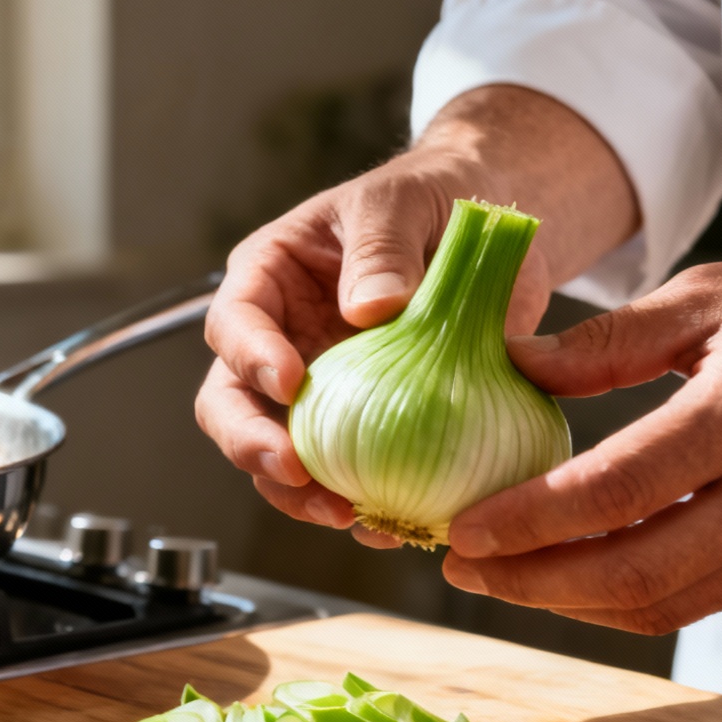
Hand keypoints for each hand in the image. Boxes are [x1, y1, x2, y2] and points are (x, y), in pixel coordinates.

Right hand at [194, 85, 638, 543]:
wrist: (489, 233)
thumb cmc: (428, 199)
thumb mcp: (399, 202)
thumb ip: (381, 247)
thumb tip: (369, 308)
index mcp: (269, 281)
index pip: (234, 324)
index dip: (250, 358)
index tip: (289, 383)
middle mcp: (281, 343)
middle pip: (232, 405)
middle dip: (253, 445)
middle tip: (294, 471)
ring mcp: (320, 393)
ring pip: (282, 455)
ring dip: (302, 495)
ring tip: (345, 512)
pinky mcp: (367, 429)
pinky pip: (350, 476)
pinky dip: (366, 504)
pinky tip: (396, 522)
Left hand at [442, 175, 721, 634]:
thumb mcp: (710, 292)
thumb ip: (605, 342)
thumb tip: (509, 367)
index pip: (617, 490)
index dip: (528, 522)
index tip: (461, 530)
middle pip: (638, 572)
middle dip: (534, 583)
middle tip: (462, 569)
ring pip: (671, 603)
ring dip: (574, 603)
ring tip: (506, 579)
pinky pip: (709, 600)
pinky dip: (633, 599)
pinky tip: (577, 580)